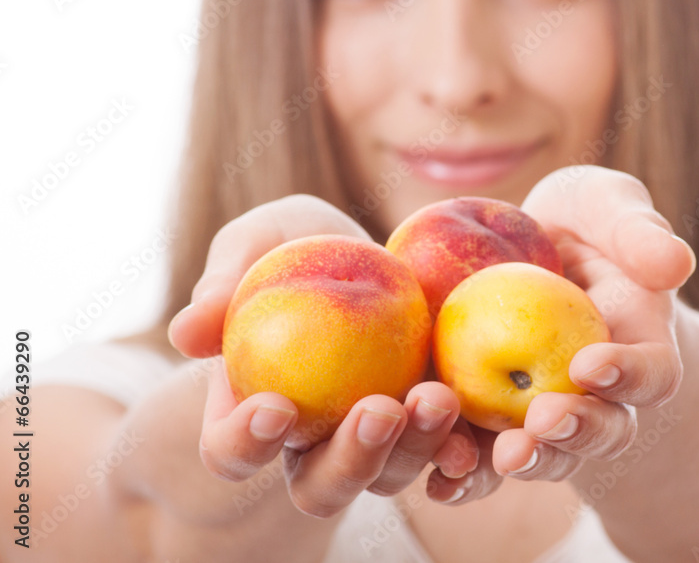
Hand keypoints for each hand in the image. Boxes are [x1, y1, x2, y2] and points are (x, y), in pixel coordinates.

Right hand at [168, 194, 498, 514]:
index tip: (275, 404)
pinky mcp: (430, 424)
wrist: (369, 249)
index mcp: (254, 412)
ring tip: (439, 396)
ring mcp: (376, 440)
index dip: (244, 444)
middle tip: (379, 410)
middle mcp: (313, 442)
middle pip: (320, 486)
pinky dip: (463, 446)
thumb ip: (225, 279)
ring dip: (415, 448)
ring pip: (389, 477)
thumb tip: (188, 331)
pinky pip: (447, 451)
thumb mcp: (260, 241)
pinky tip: (481, 426)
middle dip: (350, 461)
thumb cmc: (298, 246)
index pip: (232, 453)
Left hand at [491, 167, 694, 480]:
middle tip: (541, 421)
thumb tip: (675, 263)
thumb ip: (636, 228)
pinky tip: (437, 483)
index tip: (590, 364)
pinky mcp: (494, 423)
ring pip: (546, 454)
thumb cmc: (579, 222)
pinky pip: (485, 457)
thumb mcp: (605, 204)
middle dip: (576, 433)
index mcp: (640, 346)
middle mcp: (601, 395)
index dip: (629, 375)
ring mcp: (547, 415)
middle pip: (603, 431)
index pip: (652, 373)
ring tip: (496, 457)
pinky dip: (465, 474)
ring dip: (524, 461)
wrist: (526, 248)